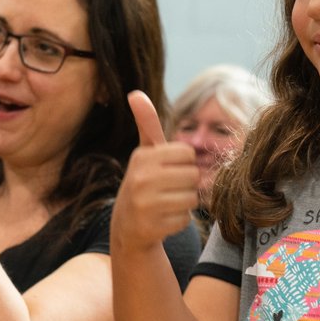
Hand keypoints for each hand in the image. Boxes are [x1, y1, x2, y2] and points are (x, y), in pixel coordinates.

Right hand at [111, 91, 200, 250]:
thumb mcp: (145, 153)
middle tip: (168, 189)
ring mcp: (145, 204)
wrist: (127, 226)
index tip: (169, 170)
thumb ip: (147, 123)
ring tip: (165, 204)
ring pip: (191, 199)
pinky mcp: (150, 227)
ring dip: (184, 203)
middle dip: (186, 185)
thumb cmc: (144, 182)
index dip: (184, 164)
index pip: (188, 154)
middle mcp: (141, 178)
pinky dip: (178, 221)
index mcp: (143, 157)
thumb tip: (135, 93)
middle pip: (193, 176)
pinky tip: (162, 219)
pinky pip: (184, 220)